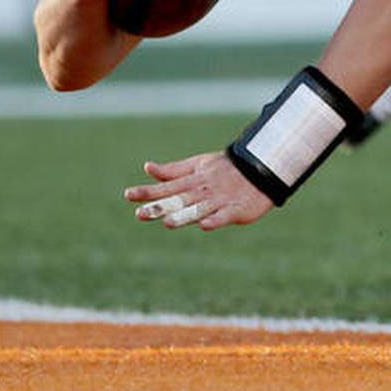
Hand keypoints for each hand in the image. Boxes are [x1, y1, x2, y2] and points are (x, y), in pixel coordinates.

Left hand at [125, 151, 274, 230]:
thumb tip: (147, 167)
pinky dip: (215, 219)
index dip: (149, 192)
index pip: (168, 187)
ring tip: (168, 223)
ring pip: (200, 209)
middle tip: (141, 214)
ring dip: (184, 215)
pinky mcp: (237, 209)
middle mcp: (204, 190)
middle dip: (161, 207)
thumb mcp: (198, 166)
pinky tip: (205, 224)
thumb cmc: (225, 169)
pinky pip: (224, 216)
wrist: (261, 168)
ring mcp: (220, 200)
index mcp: (194, 180)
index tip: (129, 195)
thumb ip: (173, 171)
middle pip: (180, 199)